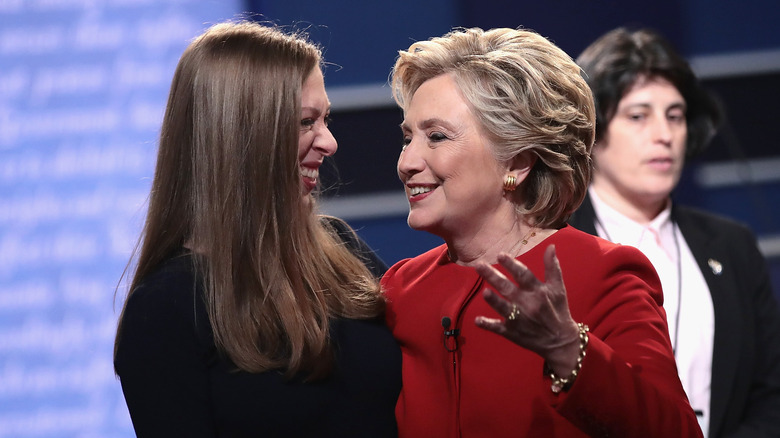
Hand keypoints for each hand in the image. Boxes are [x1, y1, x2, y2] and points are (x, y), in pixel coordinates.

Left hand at [474, 245, 580, 373]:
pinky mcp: (512, 333)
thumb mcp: (558, 288)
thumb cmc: (558, 310)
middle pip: (508, 289)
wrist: (560, 341)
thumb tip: (551, 246)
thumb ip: (552, 267)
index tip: (500, 255)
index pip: (523, 275)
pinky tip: (477, 320)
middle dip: (493, 277)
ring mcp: (519, 319)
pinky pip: (498, 329)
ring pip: (504, 309)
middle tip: (479, 265)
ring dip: (494, 301)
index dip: (512, 265)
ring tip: (485, 292)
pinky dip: (488, 325)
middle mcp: (527, 305)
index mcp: (538, 292)